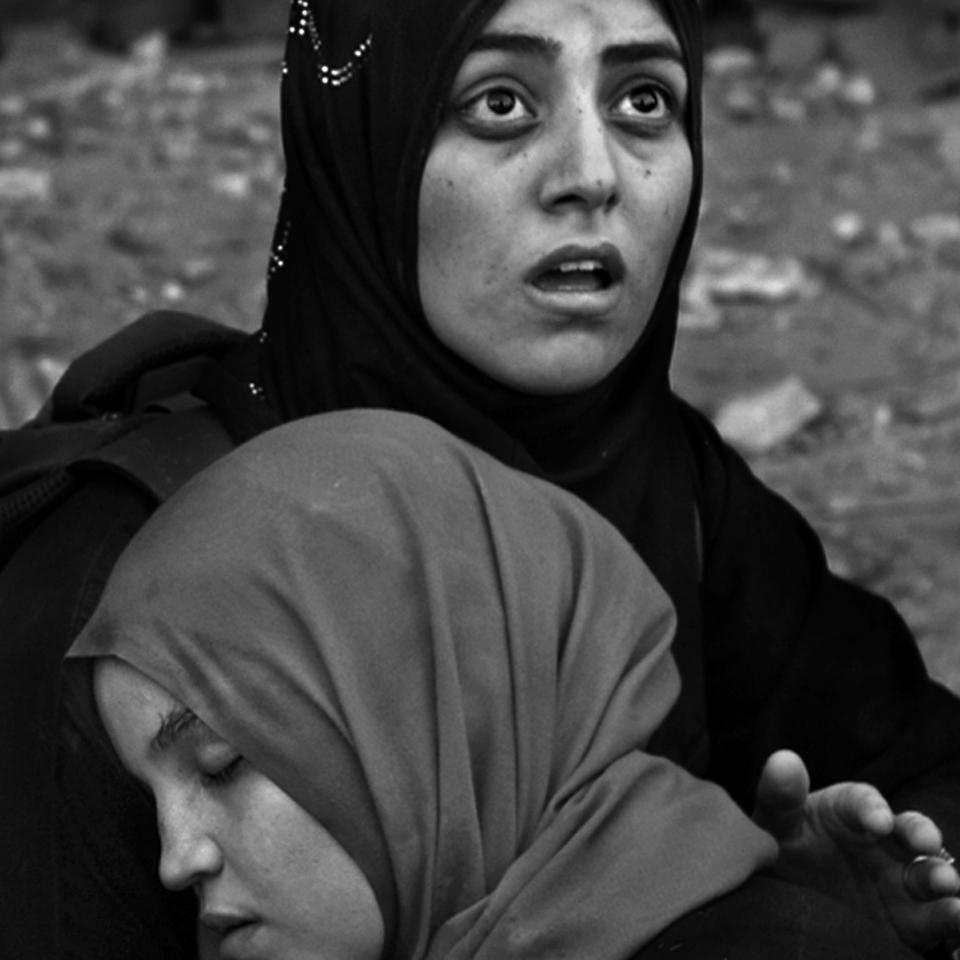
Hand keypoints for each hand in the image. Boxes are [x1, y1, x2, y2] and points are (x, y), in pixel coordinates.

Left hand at [752, 749, 959, 951]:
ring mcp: (901, 879)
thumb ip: (779, 797)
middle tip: (925, 841)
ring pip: (930, 873)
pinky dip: (952, 918)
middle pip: (909, 830)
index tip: (877, 821)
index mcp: (849, 810)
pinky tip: (957, 918)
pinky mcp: (912, 919)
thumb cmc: (786, 848)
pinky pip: (937, 918)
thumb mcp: (776, 823)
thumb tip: (785, 760)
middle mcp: (884, 841)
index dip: (872, 809)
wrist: (791, 898)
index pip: (863, 802)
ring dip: (941, 876)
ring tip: (945, 884)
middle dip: (920, 832)